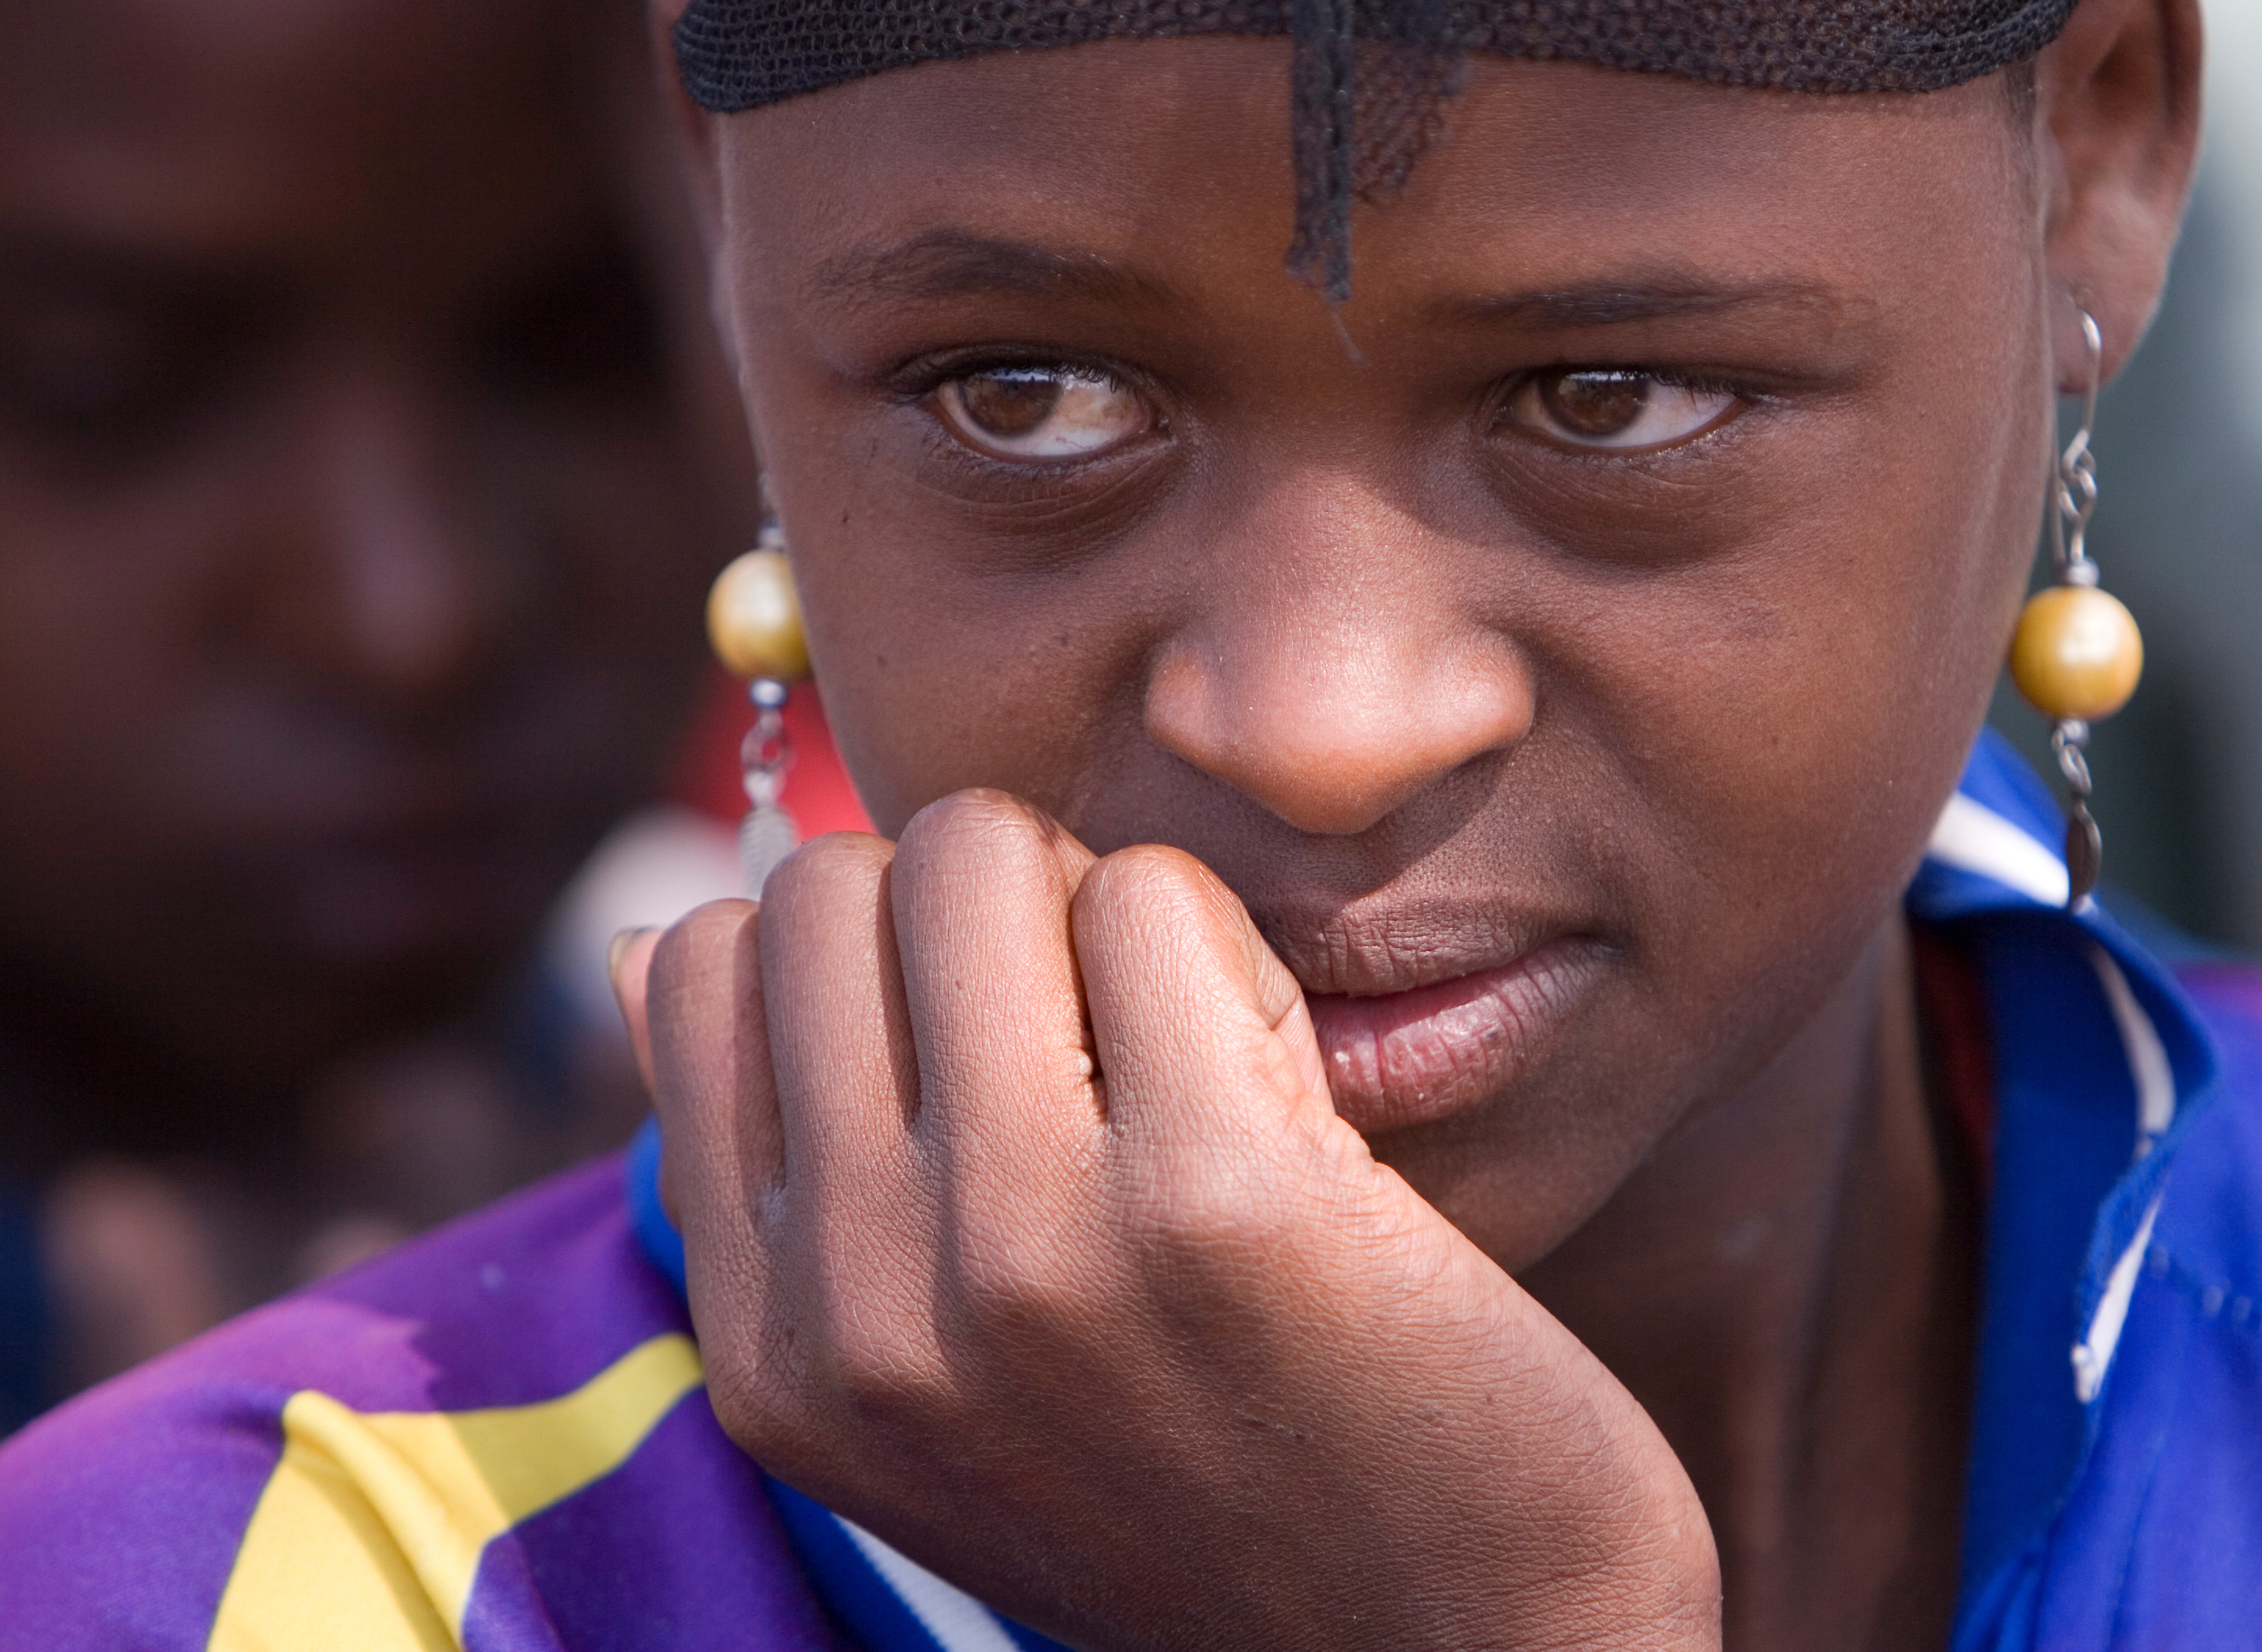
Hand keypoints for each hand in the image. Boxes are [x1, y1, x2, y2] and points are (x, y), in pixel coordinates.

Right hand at [616, 790, 1718, 1651]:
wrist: (1451, 1646)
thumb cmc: (1202, 1476)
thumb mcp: (936, 1380)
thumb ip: (793, 1181)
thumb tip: (642, 939)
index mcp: (774, 1352)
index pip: (700, 969)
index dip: (860, 941)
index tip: (983, 1036)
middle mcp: (861, 1312)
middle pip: (829, 884)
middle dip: (973, 899)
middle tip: (1097, 1023)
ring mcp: (1026, 1254)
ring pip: (979, 856)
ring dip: (1101, 908)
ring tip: (1189, 1050)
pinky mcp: (1214, 1199)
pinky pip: (1159, 903)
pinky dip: (1233, 955)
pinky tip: (1290, 1085)